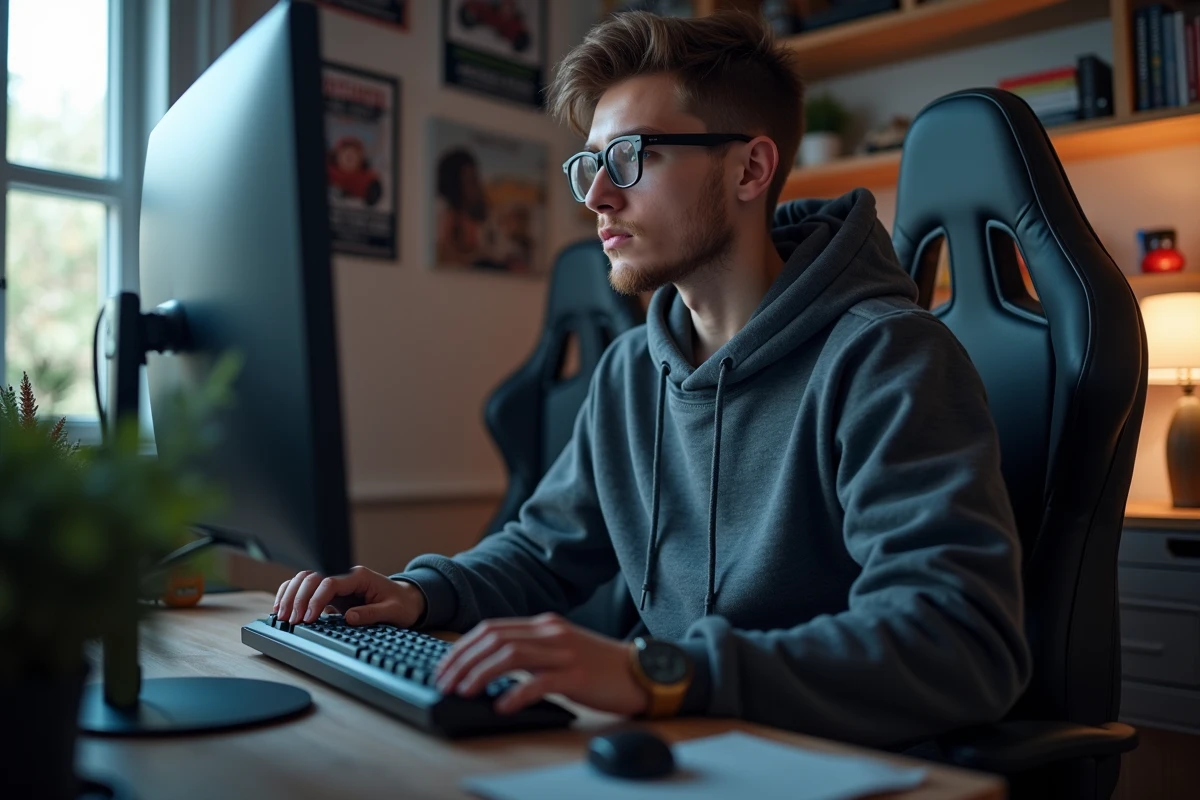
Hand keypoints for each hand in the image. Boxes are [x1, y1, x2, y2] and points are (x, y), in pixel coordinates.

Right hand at [272, 565, 426, 627]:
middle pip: (312, 578)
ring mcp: (335, 583)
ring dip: (291, 596)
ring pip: (304, 580)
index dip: (315, 599)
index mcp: (359, 576)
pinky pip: (306, 589)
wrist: (406, 599)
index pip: (329, 582)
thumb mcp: (393, 611)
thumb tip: (349, 617)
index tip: (308, 618)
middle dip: (298, 598)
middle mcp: (344, 576)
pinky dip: (292, 596)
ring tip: (282, 616)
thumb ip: (372, 613)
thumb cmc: (401, 604)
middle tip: (291, 620)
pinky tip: (283, 608)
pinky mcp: (330, 593)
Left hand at [434, 613, 649, 716]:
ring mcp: (564, 653)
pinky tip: (502, 706)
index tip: (444, 667)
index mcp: (544, 625)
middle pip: (495, 640)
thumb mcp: (561, 650)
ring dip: (480, 674)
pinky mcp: (577, 676)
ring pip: (510, 656)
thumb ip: (531, 651)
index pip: (492, 629)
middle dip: (463, 661)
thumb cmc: (600, 666)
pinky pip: (539, 682)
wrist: (641, 672)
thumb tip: (489, 666)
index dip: (462, 648)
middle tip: (444, 682)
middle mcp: (551, 633)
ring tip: (463, 692)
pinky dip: (515, 694)